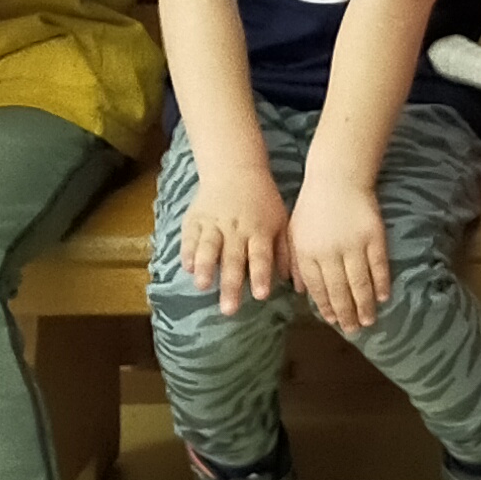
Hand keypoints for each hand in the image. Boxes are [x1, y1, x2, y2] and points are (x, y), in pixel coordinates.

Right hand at [181, 159, 292, 302]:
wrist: (235, 170)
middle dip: (230, 285)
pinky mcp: (195, 219)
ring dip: (205, 268)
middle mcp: (236, 228)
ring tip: (202, 286)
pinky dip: (187, 252)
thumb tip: (293, 283)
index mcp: (259, 230)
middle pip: (233, 259)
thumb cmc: (263, 200)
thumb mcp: (281, 221)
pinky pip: (190, 237)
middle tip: (228, 310)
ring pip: (208, 247)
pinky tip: (187, 268)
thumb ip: (285, 252)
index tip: (261, 296)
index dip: (261, 275)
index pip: (261, 255)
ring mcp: (214, 223)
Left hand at [291, 177, 390, 331]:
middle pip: (339, 290)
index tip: (333, 321)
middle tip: (352, 330)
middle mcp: (329, 252)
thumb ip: (296, 262)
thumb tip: (301, 292)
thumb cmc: (313, 205)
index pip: (318, 288)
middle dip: (346, 314)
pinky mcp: (373, 236)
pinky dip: (381, 284)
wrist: (337, 177)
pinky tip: (382, 297)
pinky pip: (378, 266)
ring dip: (364, 306)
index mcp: (307, 253)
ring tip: (368, 321)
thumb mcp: (294, 232)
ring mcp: (353, 245)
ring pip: (359, 283)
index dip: (326, 307)